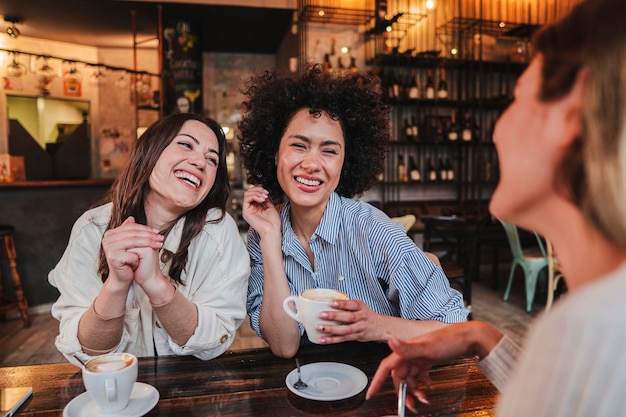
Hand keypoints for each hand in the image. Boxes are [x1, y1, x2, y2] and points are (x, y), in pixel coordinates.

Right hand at [101, 216, 163, 284]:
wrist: (122, 277)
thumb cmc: (127, 260)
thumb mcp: (130, 243)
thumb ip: (130, 231)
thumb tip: (132, 217)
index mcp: (110, 233)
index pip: (131, 227)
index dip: (146, 229)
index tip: (157, 232)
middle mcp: (107, 239)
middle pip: (133, 234)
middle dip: (149, 236)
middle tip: (161, 238)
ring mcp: (108, 248)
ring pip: (134, 242)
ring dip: (149, 243)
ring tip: (159, 245)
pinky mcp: (112, 258)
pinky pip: (131, 255)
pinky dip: (139, 258)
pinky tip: (143, 260)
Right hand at [242, 185, 279, 235]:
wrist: (272, 230)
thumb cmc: (273, 223)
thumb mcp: (271, 207)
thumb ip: (266, 200)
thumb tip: (264, 193)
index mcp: (256, 208)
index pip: (253, 194)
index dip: (259, 190)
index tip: (266, 190)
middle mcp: (251, 209)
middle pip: (249, 193)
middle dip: (258, 190)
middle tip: (266, 193)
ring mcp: (248, 210)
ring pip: (247, 194)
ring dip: (257, 192)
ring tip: (264, 196)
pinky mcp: (246, 212)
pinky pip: (247, 198)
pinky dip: (255, 196)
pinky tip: (261, 199)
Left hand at [314, 298, 383, 342]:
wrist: (381, 327)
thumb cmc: (366, 315)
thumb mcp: (360, 306)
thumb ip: (347, 305)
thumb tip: (326, 302)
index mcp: (361, 307)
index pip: (352, 304)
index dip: (342, 304)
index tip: (331, 302)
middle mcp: (362, 317)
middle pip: (349, 317)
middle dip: (334, 316)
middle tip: (322, 315)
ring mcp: (360, 328)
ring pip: (346, 330)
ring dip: (331, 329)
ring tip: (320, 328)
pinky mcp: (356, 337)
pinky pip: (343, 339)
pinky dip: (332, 339)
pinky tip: (323, 339)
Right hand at [365, 322, 502, 408]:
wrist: (469, 337)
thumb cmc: (449, 340)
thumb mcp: (427, 347)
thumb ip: (406, 348)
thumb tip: (390, 341)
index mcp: (405, 350)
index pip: (386, 367)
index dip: (377, 380)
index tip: (371, 393)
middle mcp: (410, 353)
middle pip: (399, 376)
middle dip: (403, 392)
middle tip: (410, 406)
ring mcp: (419, 356)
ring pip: (411, 377)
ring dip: (415, 390)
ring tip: (423, 400)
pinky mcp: (428, 359)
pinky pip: (420, 374)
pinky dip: (423, 382)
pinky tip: (430, 386)